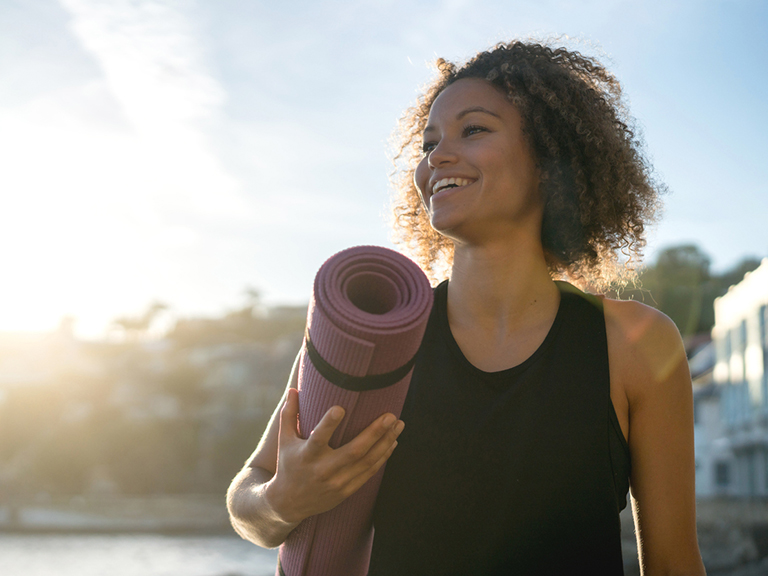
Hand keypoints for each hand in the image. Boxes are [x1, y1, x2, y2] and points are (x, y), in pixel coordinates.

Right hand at [264, 388, 403, 524]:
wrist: (289, 504)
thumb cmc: (288, 465)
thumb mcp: (284, 441)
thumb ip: (289, 415)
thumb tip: (294, 389)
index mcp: (307, 455)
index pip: (318, 438)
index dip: (329, 424)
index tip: (341, 408)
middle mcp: (324, 470)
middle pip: (354, 451)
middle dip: (374, 433)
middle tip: (390, 416)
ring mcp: (337, 482)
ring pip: (367, 461)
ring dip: (386, 442)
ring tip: (399, 424)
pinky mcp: (347, 490)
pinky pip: (370, 472)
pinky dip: (383, 457)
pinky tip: (392, 442)